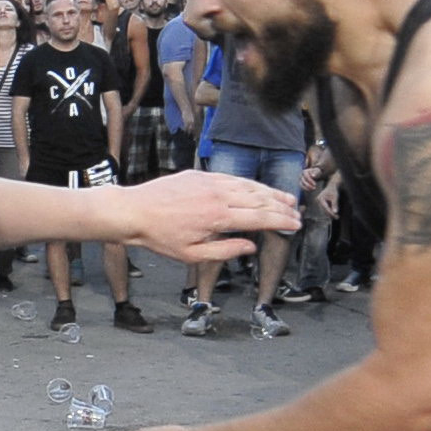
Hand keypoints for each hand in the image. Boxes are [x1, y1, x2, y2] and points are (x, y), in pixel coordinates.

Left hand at [116, 168, 303, 266]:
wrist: (133, 211)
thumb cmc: (160, 237)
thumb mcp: (192, 255)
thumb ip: (225, 251)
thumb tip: (251, 247)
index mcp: (219, 217)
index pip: (260, 218)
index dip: (281, 221)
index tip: (295, 225)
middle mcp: (218, 195)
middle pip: (259, 199)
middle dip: (281, 206)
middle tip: (297, 213)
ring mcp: (210, 181)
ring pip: (248, 185)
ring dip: (270, 192)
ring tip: (286, 199)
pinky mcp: (200, 174)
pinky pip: (232, 178)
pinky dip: (249, 183)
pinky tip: (257, 188)